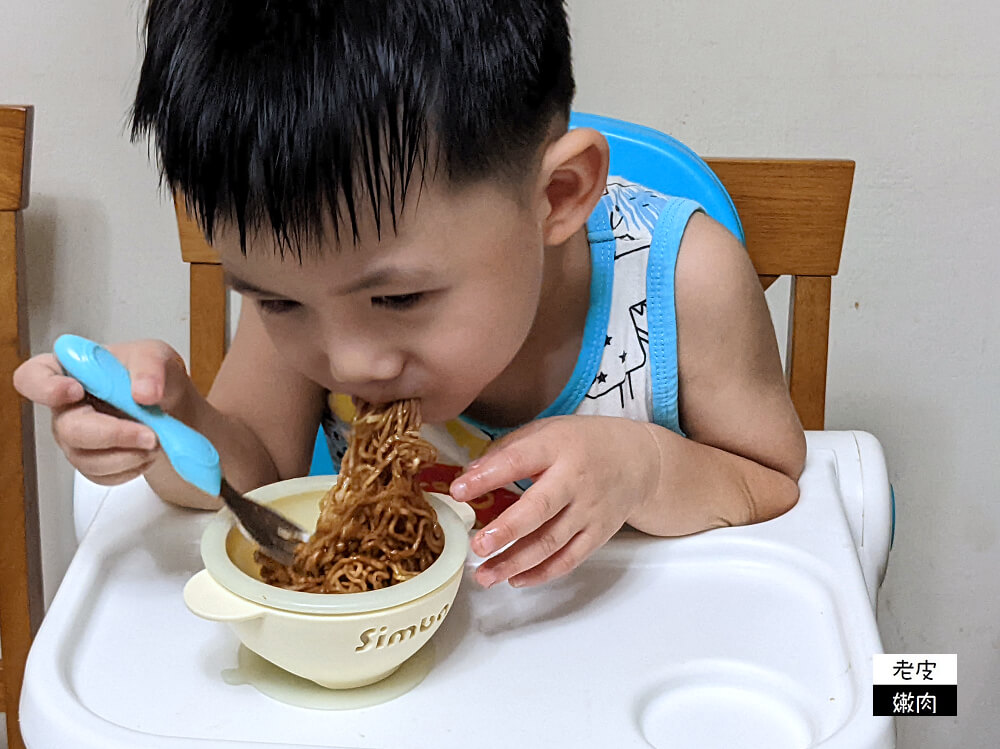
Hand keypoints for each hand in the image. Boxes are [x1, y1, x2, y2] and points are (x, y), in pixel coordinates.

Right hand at [13, 339, 192, 485]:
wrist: (168, 403)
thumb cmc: (150, 374)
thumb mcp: (156, 355)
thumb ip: (150, 367)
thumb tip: (144, 393)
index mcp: (69, 370)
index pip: (32, 378)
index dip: (46, 388)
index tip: (76, 390)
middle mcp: (64, 407)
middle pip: (68, 430)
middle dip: (113, 435)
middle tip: (151, 434)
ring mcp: (75, 437)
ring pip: (86, 460)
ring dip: (129, 455)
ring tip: (157, 440)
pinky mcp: (91, 461)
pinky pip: (102, 476)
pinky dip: (132, 468)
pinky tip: (147, 452)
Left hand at [449, 415, 660, 587]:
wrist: (638, 460)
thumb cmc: (583, 443)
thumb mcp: (546, 431)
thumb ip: (507, 450)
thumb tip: (470, 474)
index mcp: (558, 447)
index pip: (518, 461)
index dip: (487, 477)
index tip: (458, 490)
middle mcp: (575, 479)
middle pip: (540, 508)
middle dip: (507, 530)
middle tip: (479, 545)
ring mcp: (589, 510)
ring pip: (552, 542)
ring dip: (516, 562)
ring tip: (485, 575)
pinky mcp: (598, 534)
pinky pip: (569, 559)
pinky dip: (542, 573)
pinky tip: (515, 578)